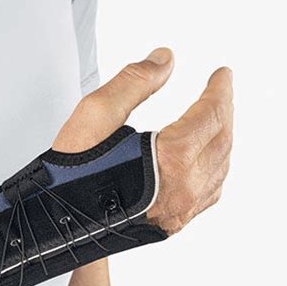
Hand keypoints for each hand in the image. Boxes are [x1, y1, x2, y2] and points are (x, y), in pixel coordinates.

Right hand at [53, 47, 232, 234]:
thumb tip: (165, 60)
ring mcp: (182, 208)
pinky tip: (208, 160)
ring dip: (223, 137)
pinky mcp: (174, 221)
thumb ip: (134, 81)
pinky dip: (216, 167)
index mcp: (171, 159)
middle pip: (222, 139)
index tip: (221, 75)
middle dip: (225, 110)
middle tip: (221, 91)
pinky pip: (210, 191)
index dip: (219, 90)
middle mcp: (184, 187)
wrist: (62, 225)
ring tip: (217, 118)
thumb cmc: (71, 177)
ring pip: (220, 166)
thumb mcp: (96, 116)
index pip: (211, 114)